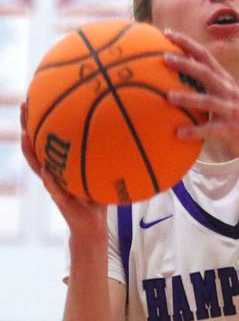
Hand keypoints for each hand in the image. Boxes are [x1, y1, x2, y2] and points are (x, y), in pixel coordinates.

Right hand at [19, 102, 106, 239]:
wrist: (94, 224)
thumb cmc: (99, 196)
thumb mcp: (107, 172)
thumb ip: (112, 155)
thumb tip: (131, 131)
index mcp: (62, 162)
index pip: (49, 136)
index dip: (42, 118)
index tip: (39, 95)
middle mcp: (53, 170)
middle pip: (36, 144)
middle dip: (28, 124)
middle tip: (24, 104)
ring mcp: (53, 184)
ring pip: (36, 164)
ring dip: (29, 150)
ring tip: (24, 134)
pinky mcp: (60, 200)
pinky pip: (53, 188)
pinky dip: (49, 178)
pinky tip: (45, 168)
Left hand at [162, 29, 238, 162]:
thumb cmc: (235, 119)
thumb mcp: (224, 98)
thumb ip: (206, 87)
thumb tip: (176, 79)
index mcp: (225, 81)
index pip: (205, 56)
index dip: (187, 44)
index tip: (167, 33)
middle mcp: (229, 91)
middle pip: (206, 73)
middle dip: (186, 64)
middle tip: (165, 57)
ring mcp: (231, 110)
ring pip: (208, 101)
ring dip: (188, 98)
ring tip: (168, 97)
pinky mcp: (231, 129)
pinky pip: (210, 129)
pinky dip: (194, 131)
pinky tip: (178, 133)